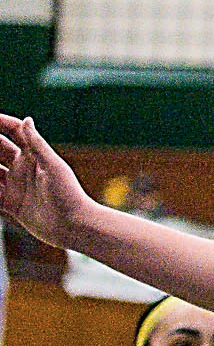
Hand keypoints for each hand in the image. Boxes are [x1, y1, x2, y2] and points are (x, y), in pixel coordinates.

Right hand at [0, 114, 95, 248]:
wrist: (74, 226)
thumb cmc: (69, 195)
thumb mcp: (52, 167)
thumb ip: (37, 144)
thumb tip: (27, 119)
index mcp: (34, 156)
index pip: (14, 132)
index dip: (1, 122)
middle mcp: (23, 168)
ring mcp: (17, 186)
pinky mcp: (12, 204)